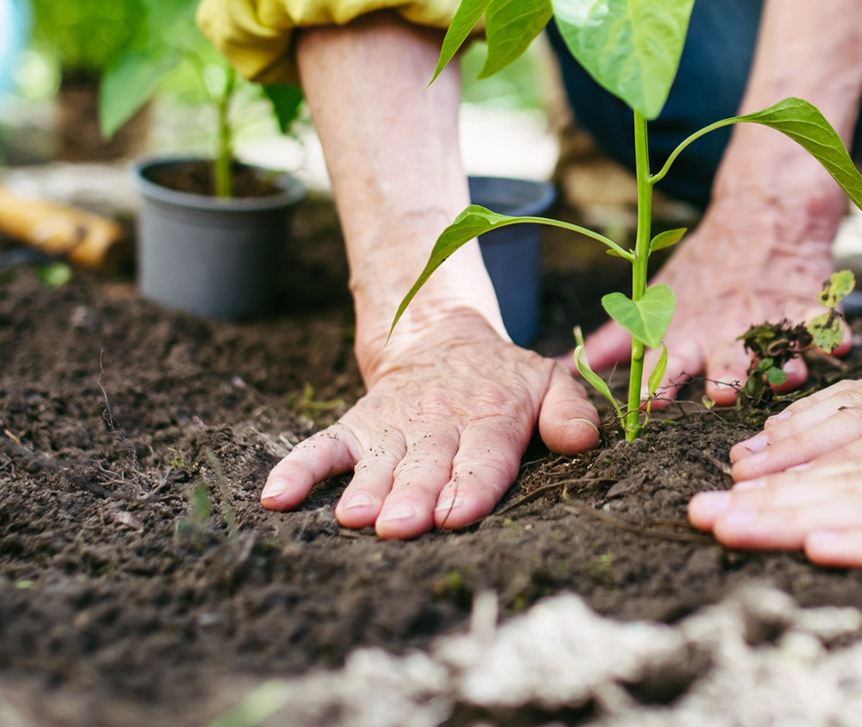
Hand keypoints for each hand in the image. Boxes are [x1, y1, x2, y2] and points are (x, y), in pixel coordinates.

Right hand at [260, 308, 599, 537]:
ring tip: (353, 517)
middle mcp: (439, 424)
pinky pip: (322, 446)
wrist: (441, 337)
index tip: (457, 513)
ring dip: (364, 489)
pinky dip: (299, 469)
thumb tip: (585, 440)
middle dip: (414, 497)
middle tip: (401, 526)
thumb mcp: (546, 382)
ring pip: (378, 461)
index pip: (483, 456)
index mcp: (490, 416)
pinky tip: (276, 498)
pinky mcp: (357, 425)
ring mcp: (393, 426)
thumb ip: (569, 411)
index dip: (471, 484)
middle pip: (427, 466)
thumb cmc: (503, 379)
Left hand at [582, 201, 845, 404]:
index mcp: (689, 334)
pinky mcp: (810, 305)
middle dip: (726, 379)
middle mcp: (729, 331)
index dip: (658, 386)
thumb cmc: (706, 269)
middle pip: (726, 361)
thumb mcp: (658, 301)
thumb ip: (615, 341)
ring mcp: (771, 318)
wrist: (763, 212)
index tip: (647, 405)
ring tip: (790, 374)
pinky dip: (831, 330)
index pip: (668, 365)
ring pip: (778, 347)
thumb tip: (559, 368)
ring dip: (783, 363)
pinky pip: (824, 321)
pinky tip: (838, 342)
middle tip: (723, 392)